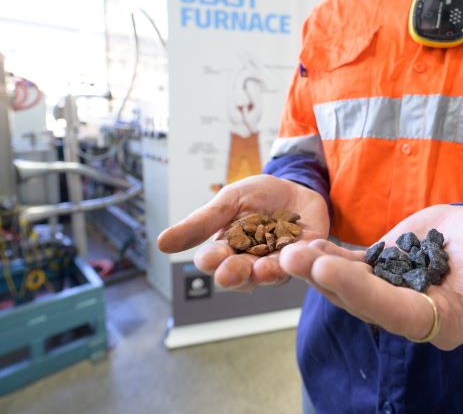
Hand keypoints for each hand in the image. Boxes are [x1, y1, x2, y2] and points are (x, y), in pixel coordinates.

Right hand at [157, 174, 328, 290]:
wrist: (296, 186)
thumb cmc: (258, 195)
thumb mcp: (228, 201)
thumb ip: (201, 222)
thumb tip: (160, 243)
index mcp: (226, 249)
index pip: (212, 261)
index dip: (211, 261)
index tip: (210, 258)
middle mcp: (248, 262)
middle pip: (237, 275)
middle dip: (233, 274)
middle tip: (229, 273)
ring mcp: (275, 263)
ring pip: (266, 276)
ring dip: (262, 274)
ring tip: (259, 270)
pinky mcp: (302, 258)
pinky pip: (297, 266)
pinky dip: (293, 262)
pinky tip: (289, 256)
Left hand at [279, 205, 462, 353]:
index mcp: (441, 321)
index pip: (398, 313)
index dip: (365, 294)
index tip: (331, 270)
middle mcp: (408, 313)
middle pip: (363, 301)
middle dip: (328, 280)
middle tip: (294, 257)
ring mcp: (390, 291)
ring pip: (349, 285)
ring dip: (317, 270)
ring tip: (289, 251)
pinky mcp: (378, 270)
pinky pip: (349, 266)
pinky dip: (327, 256)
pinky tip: (304, 244)